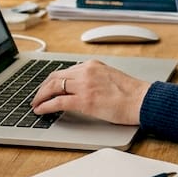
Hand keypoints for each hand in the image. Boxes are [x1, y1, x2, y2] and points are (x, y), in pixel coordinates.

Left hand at [31, 60, 149, 124]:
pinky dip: (46, 106)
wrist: (142, 100)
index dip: (52, 80)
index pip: (65, 71)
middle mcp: (86, 71)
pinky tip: (40, 110)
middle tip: (37, 97)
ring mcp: (84, 85)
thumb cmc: (131, 93)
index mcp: (92, 65)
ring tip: (35, 104)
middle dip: (42, 87)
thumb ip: (94, 79)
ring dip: (41, 96)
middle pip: (55, 77)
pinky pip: (58, 102)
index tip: (47, 87)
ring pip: (53, 87)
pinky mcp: (84, 101)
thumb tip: (81, 88)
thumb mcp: (109, 77)